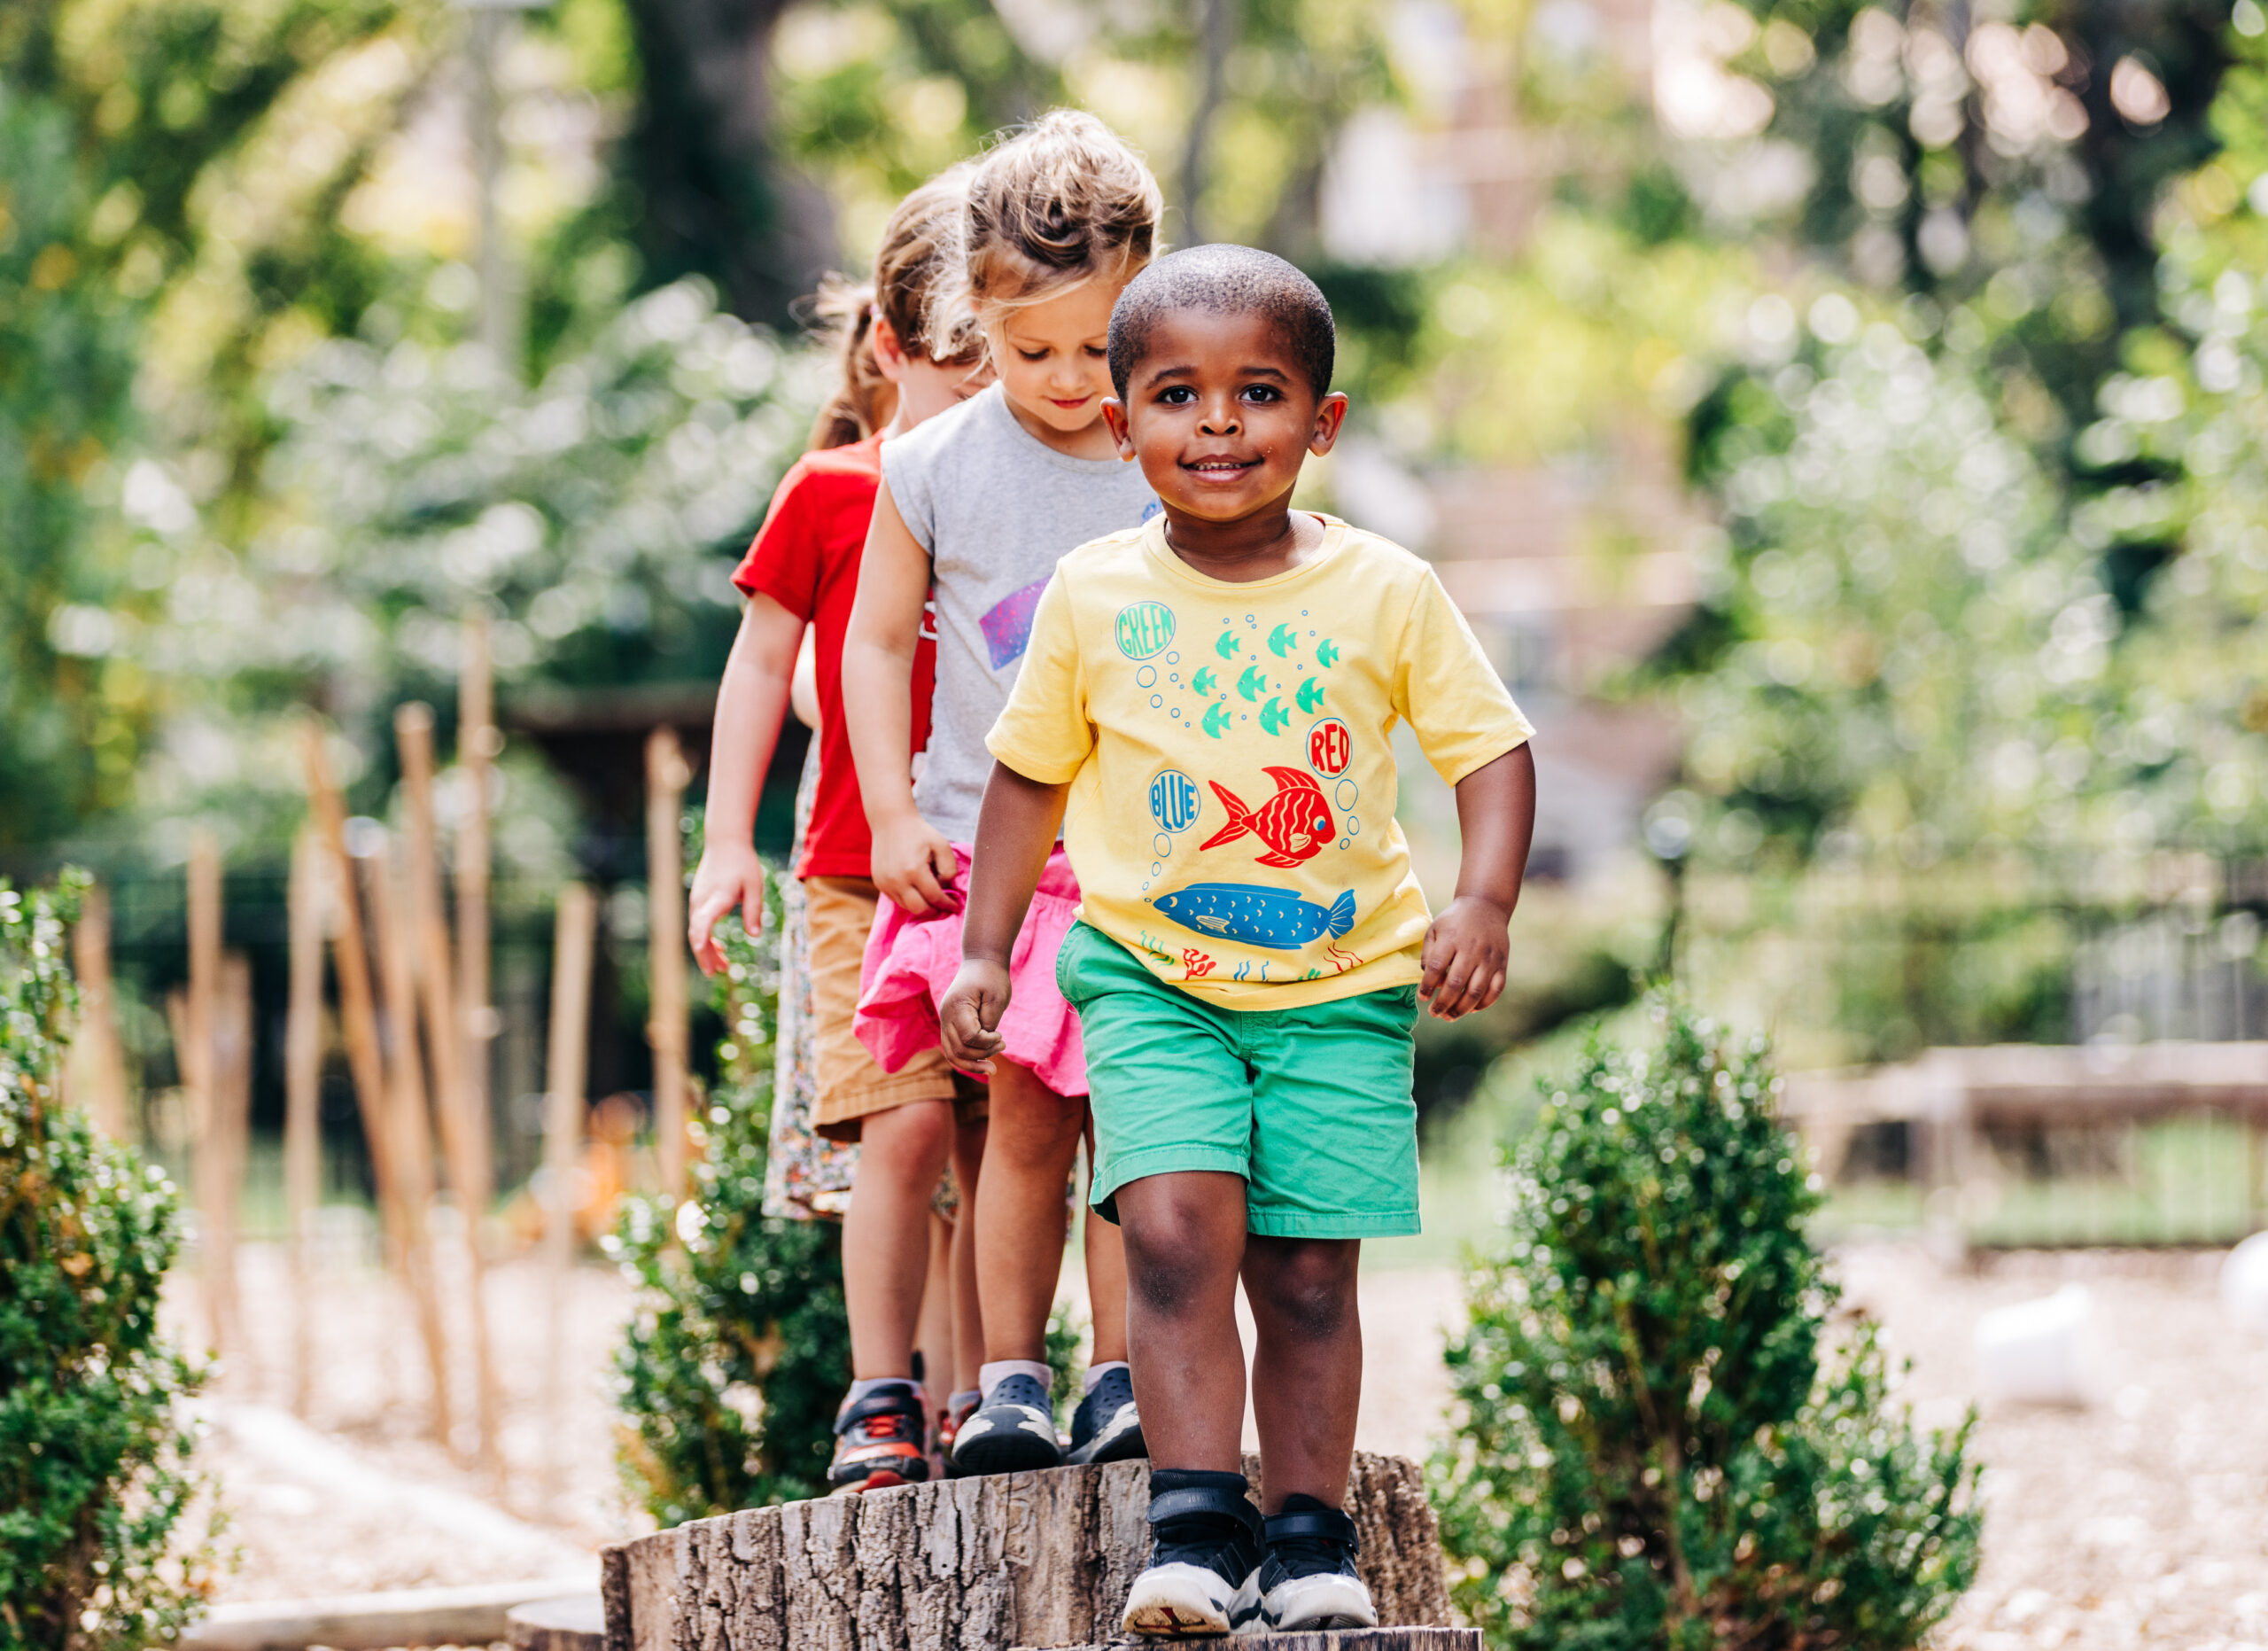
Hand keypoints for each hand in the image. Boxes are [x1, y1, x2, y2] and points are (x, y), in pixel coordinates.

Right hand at [688, 841, 765, 975]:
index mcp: (717, 898)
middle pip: (697, 935)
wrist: (725, 842)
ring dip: (707, 949)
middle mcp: (702, 901)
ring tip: (724, 966)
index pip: (703, 923)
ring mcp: (697, 901)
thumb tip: (754, 936)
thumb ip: (754, 911)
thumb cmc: (743, 863)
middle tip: (717, 973)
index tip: (705, 957)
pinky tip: (719, 947)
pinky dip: (706, 938)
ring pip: (697, 932)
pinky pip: (699, 924)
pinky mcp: (698, 900)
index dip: (702, 942)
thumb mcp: (755, 886)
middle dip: (705, 956)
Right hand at [870, 809, 961, 917]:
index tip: (955, 906)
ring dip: (920, 905)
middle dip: (934, 910)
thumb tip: (944, 888)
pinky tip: (916, 888)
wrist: (890, 822)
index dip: (947, 904)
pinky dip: (908, 898)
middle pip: (919, 909)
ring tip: (929, 895)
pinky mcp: (878, 883)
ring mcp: (885, 883)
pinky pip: (896, 899)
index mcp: (914, 870)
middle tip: (943, 905)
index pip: (934, 897)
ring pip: (906, 907)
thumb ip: (949, 869)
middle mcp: (897, 880)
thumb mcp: (942, 845)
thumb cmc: (919, 833)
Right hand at [938, 958, 1010, 1076]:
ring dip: (972, 1064)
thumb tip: (985, 1042)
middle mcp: (946, 1015)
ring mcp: (945, 1020)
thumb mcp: (997, 997)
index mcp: (957, 1006)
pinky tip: (981, 1063)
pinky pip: (952, 1049)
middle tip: (1003, 1046)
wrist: (980, 960)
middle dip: (982, 1056)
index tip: (1001, 1036)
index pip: (969, 1037)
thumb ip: (990, 1021)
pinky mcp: (949, 1024)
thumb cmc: (991, 976)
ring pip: (951, 1054)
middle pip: (958, 1049)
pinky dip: (965, 1059)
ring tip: (992, 1068)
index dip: (987, 1043)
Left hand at [1419, 895, 1509, 1019]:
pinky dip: (1484, 1004)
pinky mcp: (1502, 964)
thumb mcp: (1435, 929)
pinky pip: (1496, 990)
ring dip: (1461, 1009)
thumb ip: (1428, 954)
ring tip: (1449, 1016)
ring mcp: (1489, 958)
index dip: (1427, 986)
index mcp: (1452, 938)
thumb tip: (1430, 982)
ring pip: (1476, 991)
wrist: (1485, 906)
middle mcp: (1472, 949)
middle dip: (1443, 1003)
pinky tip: (1471, 1010)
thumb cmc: (1454, 921)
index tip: (1422, 998)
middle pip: (1456, 984)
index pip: (1437, 968)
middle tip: (1434, 1013)